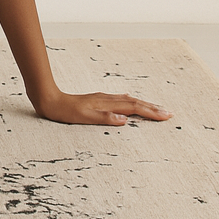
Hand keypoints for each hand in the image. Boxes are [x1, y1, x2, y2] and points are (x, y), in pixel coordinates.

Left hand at [34, 91, 172, 125]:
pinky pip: (121, 100)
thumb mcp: (83, 117)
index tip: (166, 116)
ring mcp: (103, 99)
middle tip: (169, 113)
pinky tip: (131, 102)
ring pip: (129, 100)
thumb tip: (124, 120)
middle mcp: (107, 99)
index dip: (151, 112)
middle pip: (135, 103)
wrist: (49, 99)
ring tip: (156, 108)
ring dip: (144, 105)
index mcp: (106, 104)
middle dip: (153, 108)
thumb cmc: (64, 111)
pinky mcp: (98, 100)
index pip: (134, 108)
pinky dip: (131, 102)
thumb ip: (104, 118)